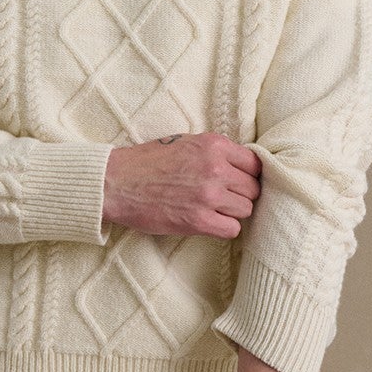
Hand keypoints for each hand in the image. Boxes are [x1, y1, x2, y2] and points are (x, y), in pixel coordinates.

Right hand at [102, 132, 260, 237]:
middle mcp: (215, 168)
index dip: (248, 174)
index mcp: (213, 145)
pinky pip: (232, 229)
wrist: (116, 182)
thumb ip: (214, 152)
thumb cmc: (147, 161)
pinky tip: (209, 222)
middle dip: (241, 194)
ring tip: (213, 210)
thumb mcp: (185, 142)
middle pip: (253, 188)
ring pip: (246, 209)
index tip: (238, 181)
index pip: (255, 163)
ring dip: (232, 212)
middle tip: (223, 198)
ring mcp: (208, 195)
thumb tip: (241, 166)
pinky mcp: (198, 221)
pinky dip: (224, 228)